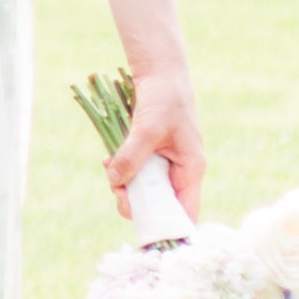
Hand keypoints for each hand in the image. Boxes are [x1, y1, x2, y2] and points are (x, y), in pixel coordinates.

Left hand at [100, 51, 206, 212]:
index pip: (186, 211)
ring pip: (143, 189)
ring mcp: (164, 164)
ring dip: (123, 184)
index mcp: (190, 169)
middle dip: (135, 201)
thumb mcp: (147, 128)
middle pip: (159, 203)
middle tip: (115, 189)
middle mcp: (180, 171)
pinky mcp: (149, 155)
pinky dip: (120, 169)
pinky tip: (107, 158)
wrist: (159, 74)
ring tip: (108, 167)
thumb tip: (116, 182)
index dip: (167, 223)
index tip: (142, 223)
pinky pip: (134, 172)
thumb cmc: (163, 99)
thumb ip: (132, 156)